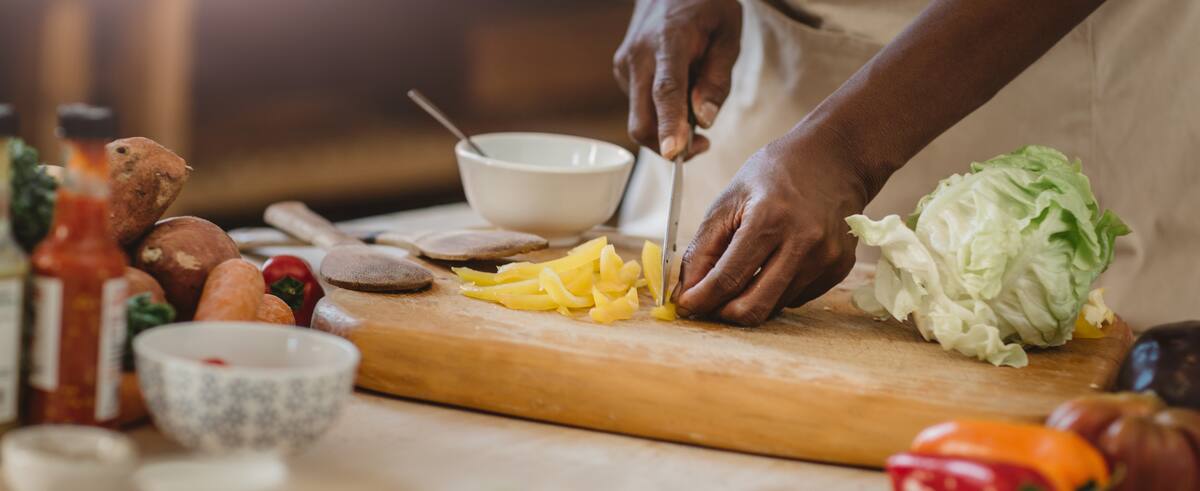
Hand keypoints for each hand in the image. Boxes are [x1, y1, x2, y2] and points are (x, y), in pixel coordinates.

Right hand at [613, 0, 741, 159]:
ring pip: (641, 119)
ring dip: (667, 128)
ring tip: (695, 100)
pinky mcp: (621, 72)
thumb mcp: (728, 34)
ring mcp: (625, 65)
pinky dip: (661, 112)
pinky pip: (641, 106)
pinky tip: (678, 88)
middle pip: (642, 120)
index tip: (673, 153)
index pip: (665, 91)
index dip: (669, 125)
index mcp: (669, 41)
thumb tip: (705, 120)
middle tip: (702, 144)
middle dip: (668, 145)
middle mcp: (639, 56)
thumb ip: (717, 79)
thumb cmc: (705, 6)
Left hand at [674, 128, 877, 325]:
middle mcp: (803, 243)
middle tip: (708, 303)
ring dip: (750, 298)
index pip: (727, 279)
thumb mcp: (730, 199)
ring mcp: (826, 258)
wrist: (836, 157)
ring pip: (774, 306)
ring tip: (745, 270)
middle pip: (753, 308)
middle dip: (723, 313)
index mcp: (770, 219)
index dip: (700, 300)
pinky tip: (776, 261)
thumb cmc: (776, 173)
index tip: (684, 306)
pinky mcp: (839, 268)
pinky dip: (776, 289)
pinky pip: (796, 298)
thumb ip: (704, 247)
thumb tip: (687, 291)